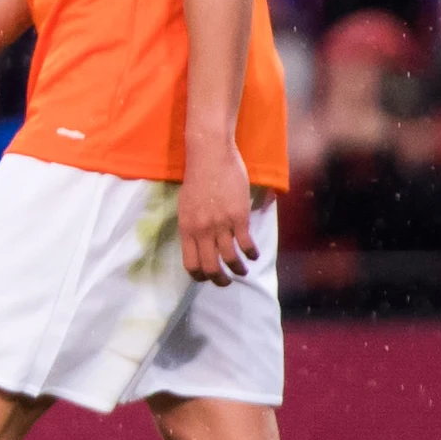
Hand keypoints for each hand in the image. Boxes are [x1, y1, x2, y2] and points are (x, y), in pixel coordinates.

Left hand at [178, 145, 259, 286]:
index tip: (207, 278)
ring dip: (238, 270)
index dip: (199, 276)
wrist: (210, 157)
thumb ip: (192, 225)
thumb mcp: (186, 206)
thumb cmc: (197, 179)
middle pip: (210, 267)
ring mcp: (220, 225)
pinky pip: (246, 244)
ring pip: (230, 259)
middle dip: (219, 280)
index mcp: (186, 228)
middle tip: (226, 282)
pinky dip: (251, 254)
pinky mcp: (238, 218)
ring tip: (242, 271)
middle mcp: (201, 231)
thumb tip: (197, 242)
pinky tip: (254, 255)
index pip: (190, 263)